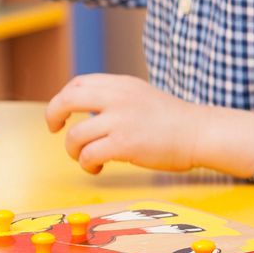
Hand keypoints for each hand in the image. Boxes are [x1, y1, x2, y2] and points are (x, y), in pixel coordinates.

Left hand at [45, 75, 207, 173]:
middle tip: (55, 130)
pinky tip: (97, 168)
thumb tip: (84, 111)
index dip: (63, 99)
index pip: (78, 84)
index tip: (64, 115)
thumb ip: (115, 98)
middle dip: (53, 116)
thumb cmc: (173, 121)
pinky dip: (87, 164)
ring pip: (75, 136)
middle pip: (66, 100)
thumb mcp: (142, 96)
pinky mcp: (124, 144)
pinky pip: (89, 155)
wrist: (200, 133)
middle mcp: (118, 98)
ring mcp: (121, 121)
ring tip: (86, 158)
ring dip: (73, 151)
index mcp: (122, 85)